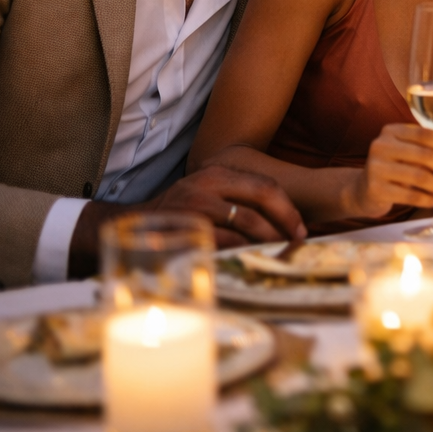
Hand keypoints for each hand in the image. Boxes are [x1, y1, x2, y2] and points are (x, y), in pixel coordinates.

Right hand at [151, 165, 307, 246]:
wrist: (132, 227)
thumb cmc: (180, 215)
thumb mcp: (207, 197)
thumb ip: (237, 201)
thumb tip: (282, 221)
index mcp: (217, 172)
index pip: (265, 183)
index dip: (288, 206)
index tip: (300, 227)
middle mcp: (207, 182)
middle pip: (263, 194)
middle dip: (286, 218)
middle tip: (298, 239)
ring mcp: (195, 203)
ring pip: (247, 219)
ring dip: (269, 238)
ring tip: (279, 251)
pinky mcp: (185, 226)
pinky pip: (225, 239)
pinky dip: (243, 250)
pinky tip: (251, 259)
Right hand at [350, 124, 432, 218]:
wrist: (363, 191)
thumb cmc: (395, 169)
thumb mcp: (414, 153)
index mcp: (392, 131)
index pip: (426, 134)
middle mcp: (381, 145)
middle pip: (425, 155)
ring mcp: (376, 167)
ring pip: (419, 176)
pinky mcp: (375, 189)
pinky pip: (410, 195)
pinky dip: (428, 199)